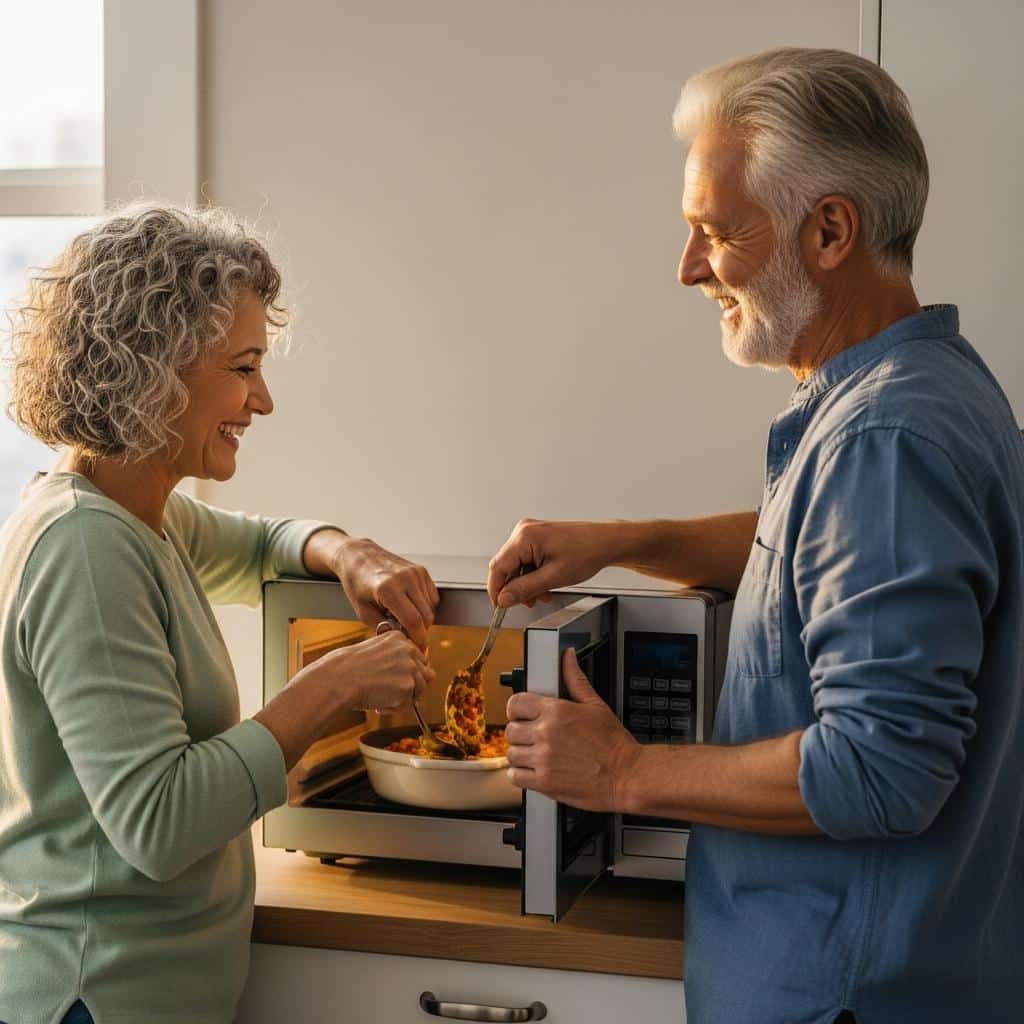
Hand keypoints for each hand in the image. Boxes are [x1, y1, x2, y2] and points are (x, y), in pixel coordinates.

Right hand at [314, 630, 433, 718]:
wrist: (340, 679)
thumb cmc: (348, 668)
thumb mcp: (373, 652)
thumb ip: (393, 659)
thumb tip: (409, 678)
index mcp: (399, 638)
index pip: (417, 657)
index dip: (406, 672)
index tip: (392, 679)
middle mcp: (409, 650)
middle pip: (425, 672)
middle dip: (411, 685)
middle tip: (391, 692)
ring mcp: (410, 668)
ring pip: (419, 690)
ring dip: (403, 698)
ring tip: (381, 698)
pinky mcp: (408, 686)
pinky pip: (408, 705)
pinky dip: (394, 709)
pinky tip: (379, 704)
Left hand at [332, 538, 438, 648]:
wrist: (359, 556)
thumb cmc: (357, 584)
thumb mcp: (362, 611)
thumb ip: (383, 627)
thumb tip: (401, 641)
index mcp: (388, 589)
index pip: (413, 621)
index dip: (419, 639)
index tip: (419, 650)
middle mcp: (405, 579)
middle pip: (426, 616)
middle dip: (421, 631)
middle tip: (408, 636)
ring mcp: (416, 573)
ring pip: (430, 608)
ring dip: (422, 619)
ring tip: (402, 617)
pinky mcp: (421, 570)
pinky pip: (432, 597)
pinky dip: (425, 606)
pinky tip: (409, 605)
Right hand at [487, 519, 616, 608]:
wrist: (605, 542)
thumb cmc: (587, 552)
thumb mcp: (553, 577)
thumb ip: (524, 589)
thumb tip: (503, 599)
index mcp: (524, 537)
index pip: (498, 567)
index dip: (496, 591)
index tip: (499, 607)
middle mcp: (523, 531)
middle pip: (506, 567)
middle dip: (515, 588)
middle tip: (528, 603)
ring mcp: (529, 533)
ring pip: (516, 566)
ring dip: (526, 584)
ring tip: (543, 594)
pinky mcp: (536, 537)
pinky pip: (525, 560)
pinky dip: (532, 575)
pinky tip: (544, 584)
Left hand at [504, 648, 639, 811]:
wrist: (626, 775)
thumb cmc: (613, 743)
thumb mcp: (596, 705)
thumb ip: (575, 679)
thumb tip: (568, 657)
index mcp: (556, 711)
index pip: (516, 703)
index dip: (518, 710)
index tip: (523, 716)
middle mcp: (546, 733)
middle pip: (511, 730)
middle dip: (520, 733)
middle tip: (534, 738)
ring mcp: (543, 758)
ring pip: (511, 753)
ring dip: (521, 755)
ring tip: (536, 755)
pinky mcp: (543, 781)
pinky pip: (514, 776)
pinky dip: (520, 774)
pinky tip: (533, 770)